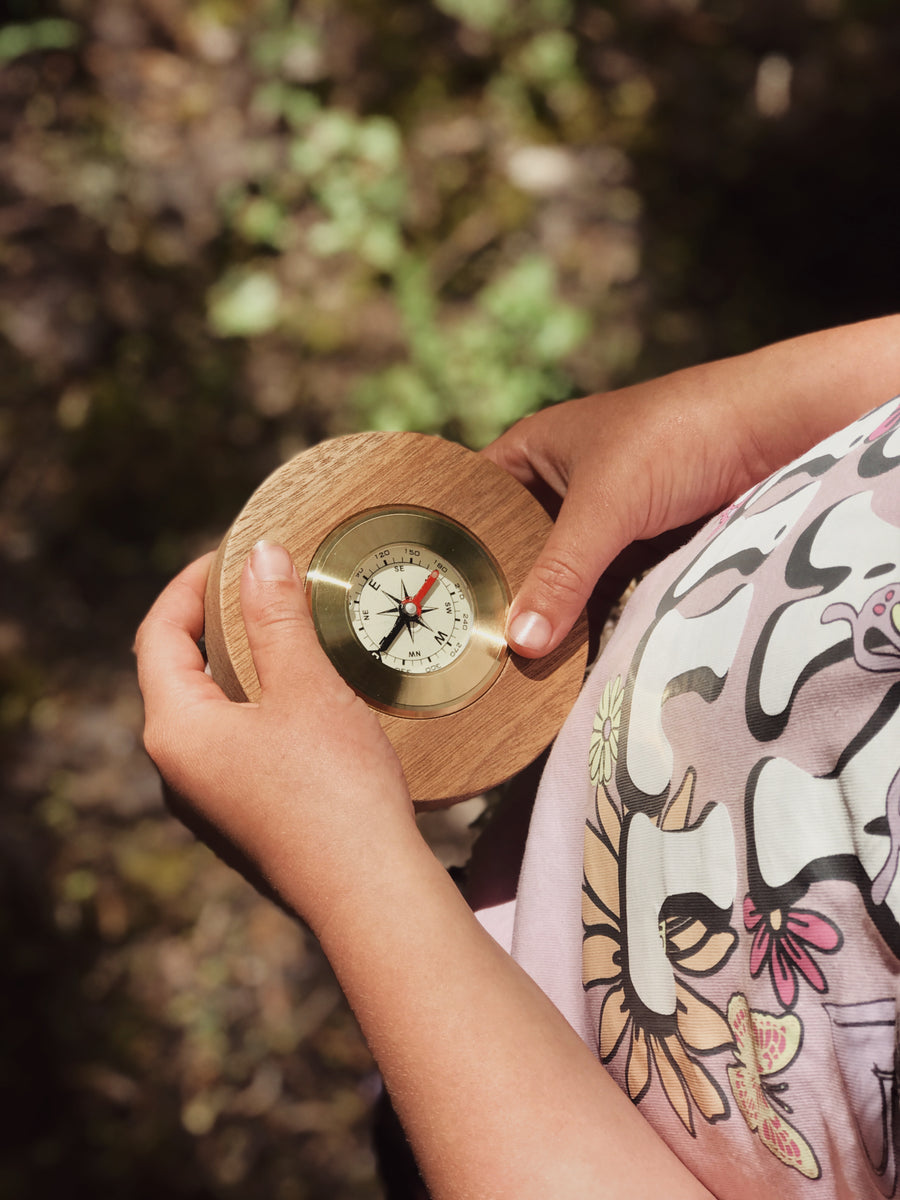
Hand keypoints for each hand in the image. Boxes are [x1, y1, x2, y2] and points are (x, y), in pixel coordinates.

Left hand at [135, 542, 413, 932]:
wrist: (369, 894)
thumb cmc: (334, 788)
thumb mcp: (306, 688)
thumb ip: (276, 617)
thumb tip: (261, 556)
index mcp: (175, 731)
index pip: (157, 636)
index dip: (187, 586)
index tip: (230, 554)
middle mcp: (177, 771)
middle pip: (176, 675)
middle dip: (212, 624)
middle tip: (258, 587)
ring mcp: (207, 803)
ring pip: (206, 714)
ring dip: (236, 667)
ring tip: (283, 635)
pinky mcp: (242, 823)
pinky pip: (232, 747)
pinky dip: (254, 708)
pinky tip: (300, 701)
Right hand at [485, 317, 899, 658]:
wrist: (776, 431)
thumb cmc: (677, 436)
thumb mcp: (608, 505)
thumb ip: (563, 573)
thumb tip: (520, 644)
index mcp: (534, 449)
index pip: (473, 500)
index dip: (452, 544)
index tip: (430, 596)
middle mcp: (561, 483)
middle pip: (514, 546)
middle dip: (501, 590)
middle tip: (469, 647)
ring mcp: (602, 517)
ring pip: (558, 572)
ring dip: (546, 610)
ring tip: (511, 666)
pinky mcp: (640, 546)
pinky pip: (599, 588)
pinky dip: (586, 617)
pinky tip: (567, 656)